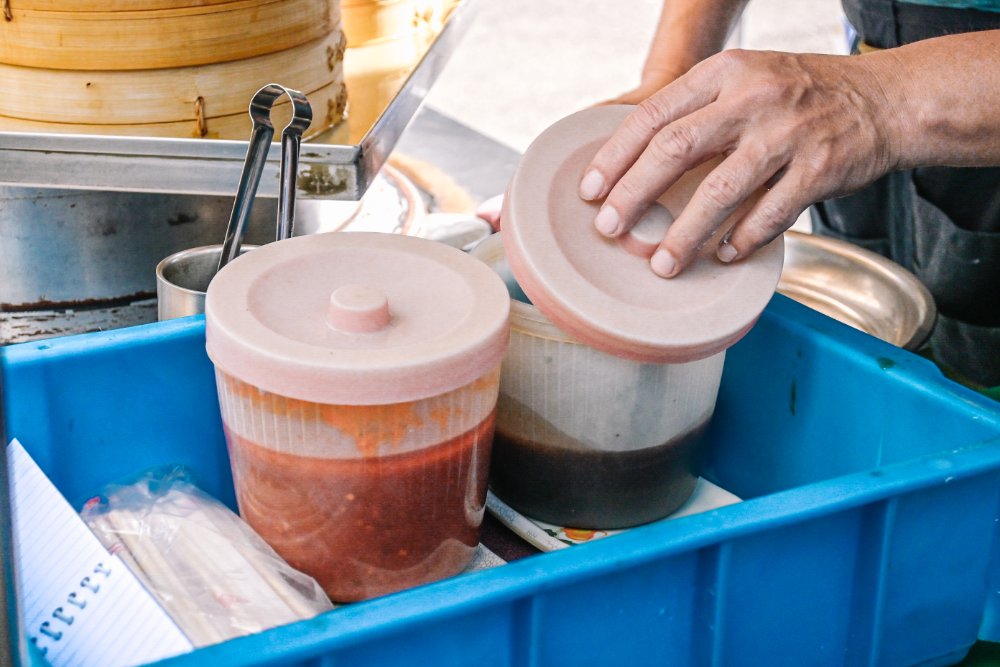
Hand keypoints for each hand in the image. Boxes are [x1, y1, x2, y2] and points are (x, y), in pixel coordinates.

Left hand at [578, 49, 902, 276]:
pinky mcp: (820, 169)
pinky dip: (742, 240)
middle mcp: (753, 98)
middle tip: (610, 229)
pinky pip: (770, 214)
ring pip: (720, 190)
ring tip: (661, 263)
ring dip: (684, 233)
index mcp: (725, 73)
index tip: (591, 191)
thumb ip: (697, 112)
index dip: (615, 157)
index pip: (654, 115)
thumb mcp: (746, 80)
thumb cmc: (803, 95)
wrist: (887, 99)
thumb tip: (632, 164)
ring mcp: (788, 133)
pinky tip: (723, 256)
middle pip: (675, 149)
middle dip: (634, 194)